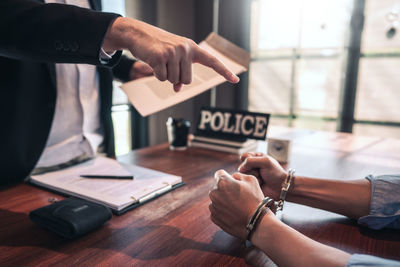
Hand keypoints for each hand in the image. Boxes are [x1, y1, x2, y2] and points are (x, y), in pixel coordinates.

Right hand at [104, 17, 239, 91]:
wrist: (138, 34)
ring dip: (165, 75)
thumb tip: (178, 89)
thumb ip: (180, 72)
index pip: (212, 61)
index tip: (235, 80)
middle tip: (167, 64)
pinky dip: (156, 74)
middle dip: (176, 77)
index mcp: (192, 48)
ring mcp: (173, 52)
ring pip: (174, 80)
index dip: (224, 71)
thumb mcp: (173, 58)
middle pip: (187, 79)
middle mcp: (185, 49)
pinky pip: (162, 79)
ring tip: (160, 61)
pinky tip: (153, 62)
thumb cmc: (158, 47)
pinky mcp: (160, 57)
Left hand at [209, 170, 264, 239]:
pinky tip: (234, 213)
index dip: (228, 177)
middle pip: (217, 187)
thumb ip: (238, 175)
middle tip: (238, 196)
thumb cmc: (255, 200)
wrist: (257, 223)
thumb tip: (232, 177)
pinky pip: (217, 210)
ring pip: (216, 199)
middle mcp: (214, 193)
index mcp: (222, 182)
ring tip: (237, 206)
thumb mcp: (251, 180)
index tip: (234, 183)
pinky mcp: (214, 217)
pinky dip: (223, 211)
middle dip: (225, 189)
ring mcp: (213, 206)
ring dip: (223, 200)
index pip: (220, 174)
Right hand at [238, 153, 286, 199]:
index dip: (249, 160)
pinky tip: (260, 183)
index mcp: (257, 157)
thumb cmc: (276, 173)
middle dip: (252, 170)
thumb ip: (250, 161)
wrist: (281, 188)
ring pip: (243, 174)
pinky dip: (252, 182)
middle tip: (261, 172)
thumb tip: (241, 168)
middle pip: (242, 166)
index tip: (258, 164)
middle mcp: (253, 165)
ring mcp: (252, 175)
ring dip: (253, 176)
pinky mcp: (251, 183)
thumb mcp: (265, 161)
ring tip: (261, 178)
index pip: (245, 156)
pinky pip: (245, 182)